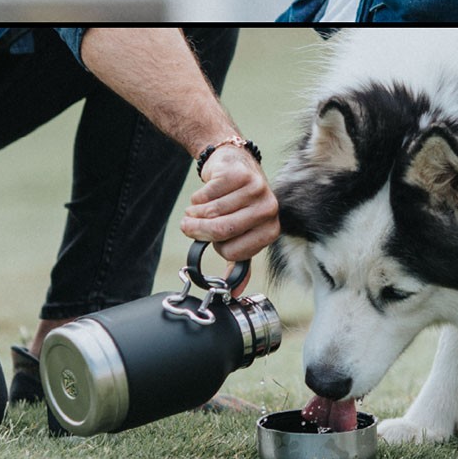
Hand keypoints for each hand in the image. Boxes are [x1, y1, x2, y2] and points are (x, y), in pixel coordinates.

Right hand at [180, 145, 279, 266]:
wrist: (236, 165)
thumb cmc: (239, 205)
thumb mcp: (243, 234)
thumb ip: (238, 262)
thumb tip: (233, 293)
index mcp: (271, 230)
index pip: (233, 252)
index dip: (216, 248)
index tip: (210, 241)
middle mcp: (268, 209)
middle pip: (221, 231)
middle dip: (197, 230)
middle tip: (186, 226)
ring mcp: (256, 189)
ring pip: (210, 212)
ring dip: (194, 213)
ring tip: (194, 211)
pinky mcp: (239, 174)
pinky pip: (206, 194)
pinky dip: (197, 197)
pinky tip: (203, 194)